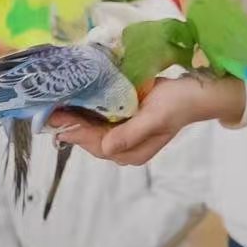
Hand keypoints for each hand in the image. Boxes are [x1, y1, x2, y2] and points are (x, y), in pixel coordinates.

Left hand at [51, 75, 240, 165]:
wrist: (197, 94)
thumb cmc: (178, 103)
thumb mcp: (156, 117)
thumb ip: (130, 133)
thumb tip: (105, 146)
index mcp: (132, 152)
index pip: (96, 144)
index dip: (75, 131)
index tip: (56, 118)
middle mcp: (124, 149)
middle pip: (89, 140)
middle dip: (70, 125)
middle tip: (48, 108)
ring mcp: (124, 137)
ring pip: (91, 131)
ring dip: (75, 118)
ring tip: (56, 103)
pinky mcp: (124, 123)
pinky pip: (98, 121)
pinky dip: (86, 112)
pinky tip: (75, 100)